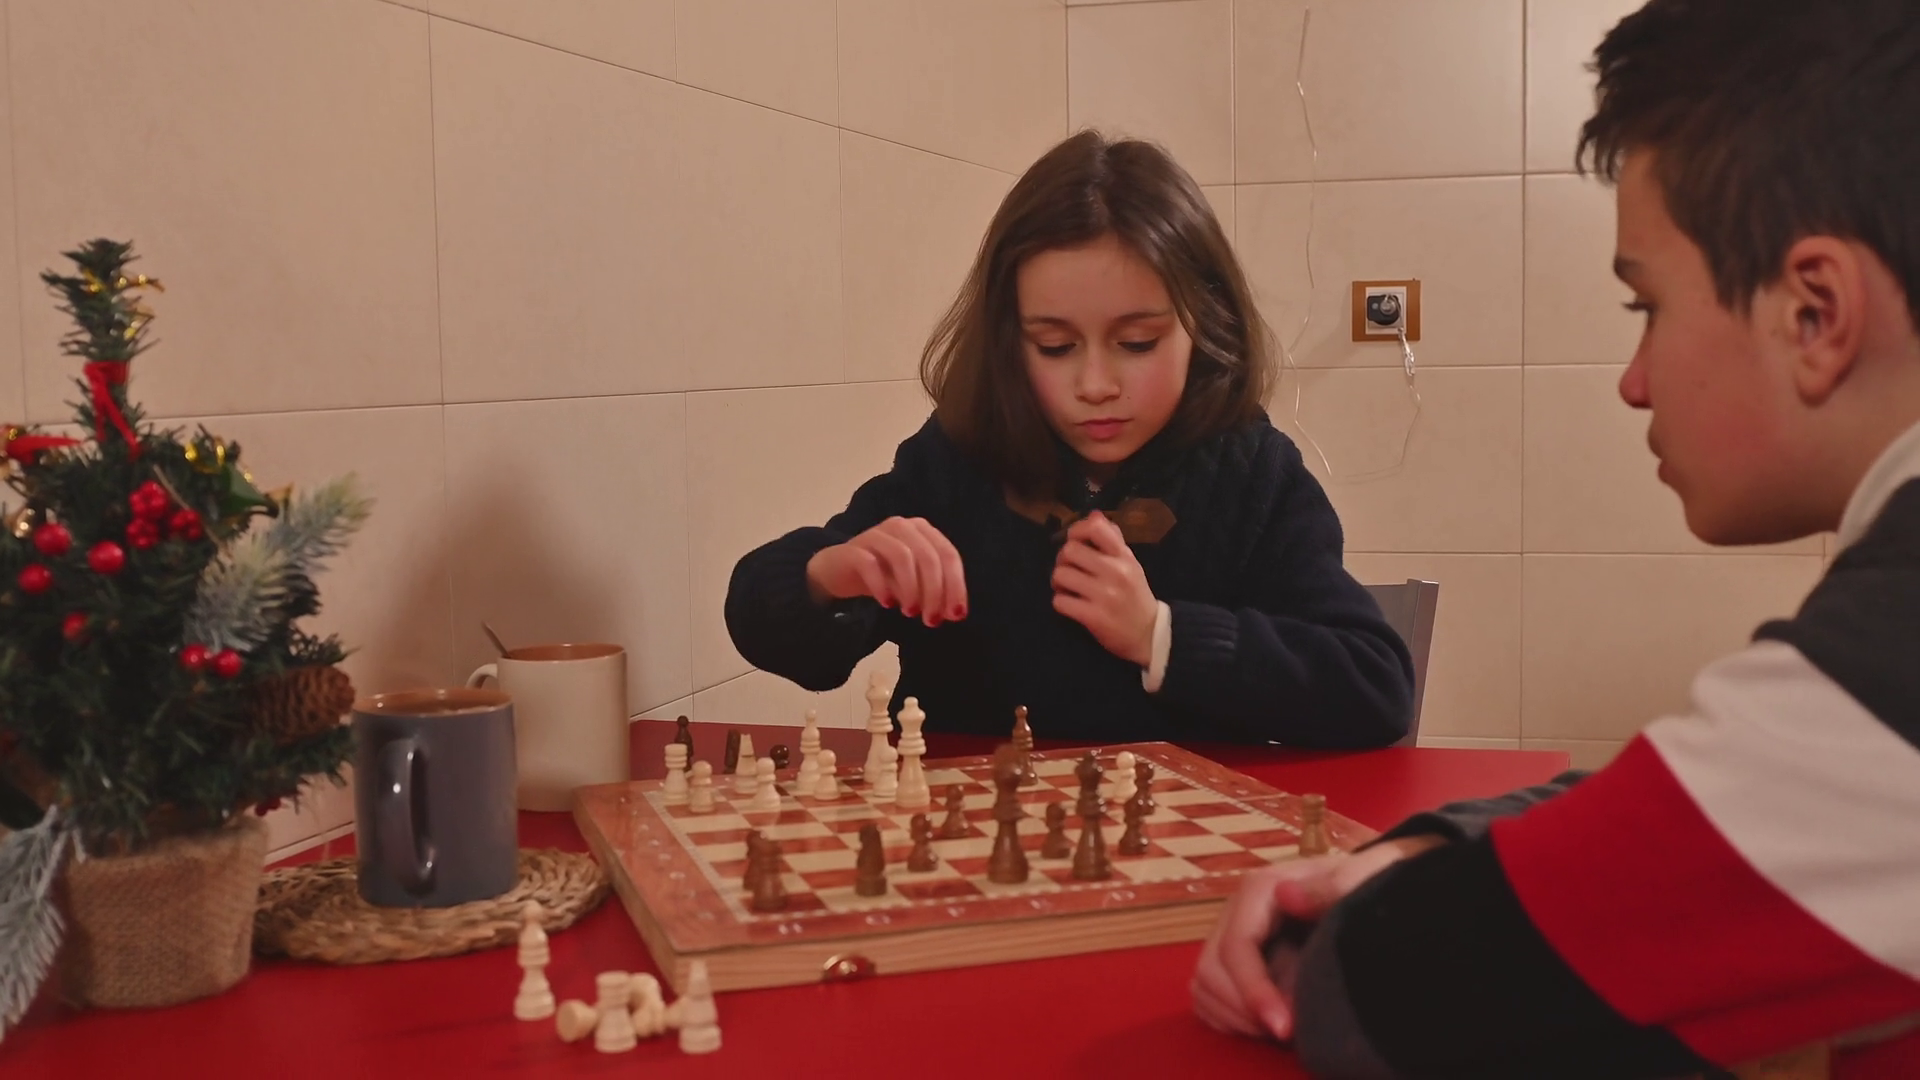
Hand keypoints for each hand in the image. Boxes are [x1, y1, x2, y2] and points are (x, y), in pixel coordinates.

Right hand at [806, 517, 966, 626]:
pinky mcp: (853, 548)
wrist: (840, 572)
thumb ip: (934, 593)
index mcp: (923, 531)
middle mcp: (902, 526)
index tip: (956, 615)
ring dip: (911, 589)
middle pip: (928, 556)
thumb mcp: (914, 584)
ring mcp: (876, 534)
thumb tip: (954, 612)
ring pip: (902, 557)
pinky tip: (886, 603)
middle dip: (935, 592)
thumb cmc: (884, 576)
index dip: (956, 586)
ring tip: (910, 612)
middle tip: (931, 620)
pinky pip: (870, 563)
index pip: (948, 555)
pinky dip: (882, 585)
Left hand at [1051, 512, 1157, 665]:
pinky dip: (1061, 602)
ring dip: (1058, 582)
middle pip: (1069, 550)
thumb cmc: (1135, 595)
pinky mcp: (1094, 617)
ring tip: (1067, 588)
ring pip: (1061, 575)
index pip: (1096, 528)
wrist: (1149, 634)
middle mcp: (1115, 571)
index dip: (1077, 530)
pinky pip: (1060, 602)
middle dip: (1062, 560)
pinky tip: (1070, 604)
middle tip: (1069, 570)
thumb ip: (1112, 540)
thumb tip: (1093, 514)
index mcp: (1123, 556)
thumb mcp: (1130, 564)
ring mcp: (1104, 595)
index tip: (1075, 541)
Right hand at [1190, 836, 1445, 1040]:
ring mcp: (1234, 936)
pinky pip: (1209, 996)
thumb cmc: (1373, 883)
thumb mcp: (1364, 876)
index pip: (1237, 945)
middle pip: (1211, 969)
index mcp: (1263, 888)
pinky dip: (1230, 1019)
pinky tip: (1266, 1024)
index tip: (1284, 1026)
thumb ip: (1330, 886)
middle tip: (1286, 1033)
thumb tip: (1284, 895)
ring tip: (1281, 1030)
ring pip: (1204, 984)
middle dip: (1243, 1009)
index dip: (1252, 990)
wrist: (1375, 890)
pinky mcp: (1236, 961)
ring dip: (1236, 1017)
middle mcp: (1239, 911)